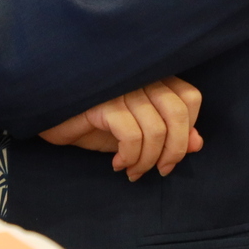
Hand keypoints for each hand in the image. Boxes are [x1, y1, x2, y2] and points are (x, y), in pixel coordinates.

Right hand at [39, 77, 204, 179]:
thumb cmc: (93, 122)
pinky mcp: (101, 102)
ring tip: (133, 171)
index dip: (188, 130)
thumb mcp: (136, 132)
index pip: (190, 97)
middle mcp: (138, 77)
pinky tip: (117, 163)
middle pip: (177, 114)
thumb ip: (169, 135)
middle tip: (160, 170)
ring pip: (155, 130)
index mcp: (150, 77)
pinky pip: (131, 135)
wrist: (49, 117)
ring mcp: (120, 88)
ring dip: (147, 161)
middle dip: (174, 151)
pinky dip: (130, 156)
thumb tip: (199, 143)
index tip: (172, 152)